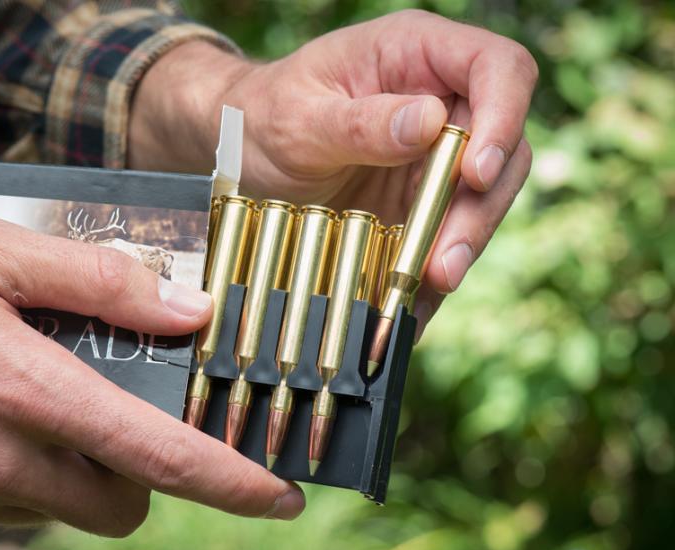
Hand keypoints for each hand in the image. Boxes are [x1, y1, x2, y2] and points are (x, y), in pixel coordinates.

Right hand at [0, 218, 304, 536]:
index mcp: (28, 392)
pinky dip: (20, 475)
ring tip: (41, 403)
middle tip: (122, 415)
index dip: (232, 482)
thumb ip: (99, 282)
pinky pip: (4, 510)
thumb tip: (189, 311)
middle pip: (121, 502)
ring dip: (79, 471)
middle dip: (143, 472)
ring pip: (64, 510)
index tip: (282, 496)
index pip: (159, 455)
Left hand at [130, 9, 536, 337]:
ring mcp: (431, 156)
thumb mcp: (298, 118)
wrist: (239, 154)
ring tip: (432, 284)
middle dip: (481, 207)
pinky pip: (444, 233)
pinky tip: (414, 301)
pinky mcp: (418, 202)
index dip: (504, 116)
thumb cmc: (262, 115)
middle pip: (502, 147)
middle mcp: (438, 102)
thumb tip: (431, 123)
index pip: (497, 69)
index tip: (475, 173)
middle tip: (447, 260)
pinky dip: (434, 268)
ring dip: (463, 243)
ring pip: (482, 198)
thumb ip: (360, 122)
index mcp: (415, 54)